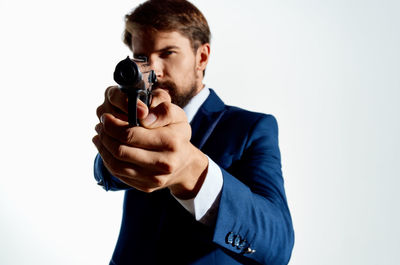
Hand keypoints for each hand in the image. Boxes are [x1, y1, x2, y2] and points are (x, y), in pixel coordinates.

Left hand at [93, 88, 207, 198]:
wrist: (186, 164)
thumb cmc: (177, 135)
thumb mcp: (177, 116)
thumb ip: (163, 111)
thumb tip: (142, 116)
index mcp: (170, 142)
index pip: (131, 134)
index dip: (112, 125)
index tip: (105, 117)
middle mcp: (164, 163)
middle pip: (121, 151)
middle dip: (105, 137)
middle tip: (100, 126)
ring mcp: (155, 178)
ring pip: (117, 166)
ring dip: (103, 150)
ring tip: (99, 137)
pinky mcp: (146, 187)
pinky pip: (120, 175)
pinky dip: (108, 162)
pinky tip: (106, 150)